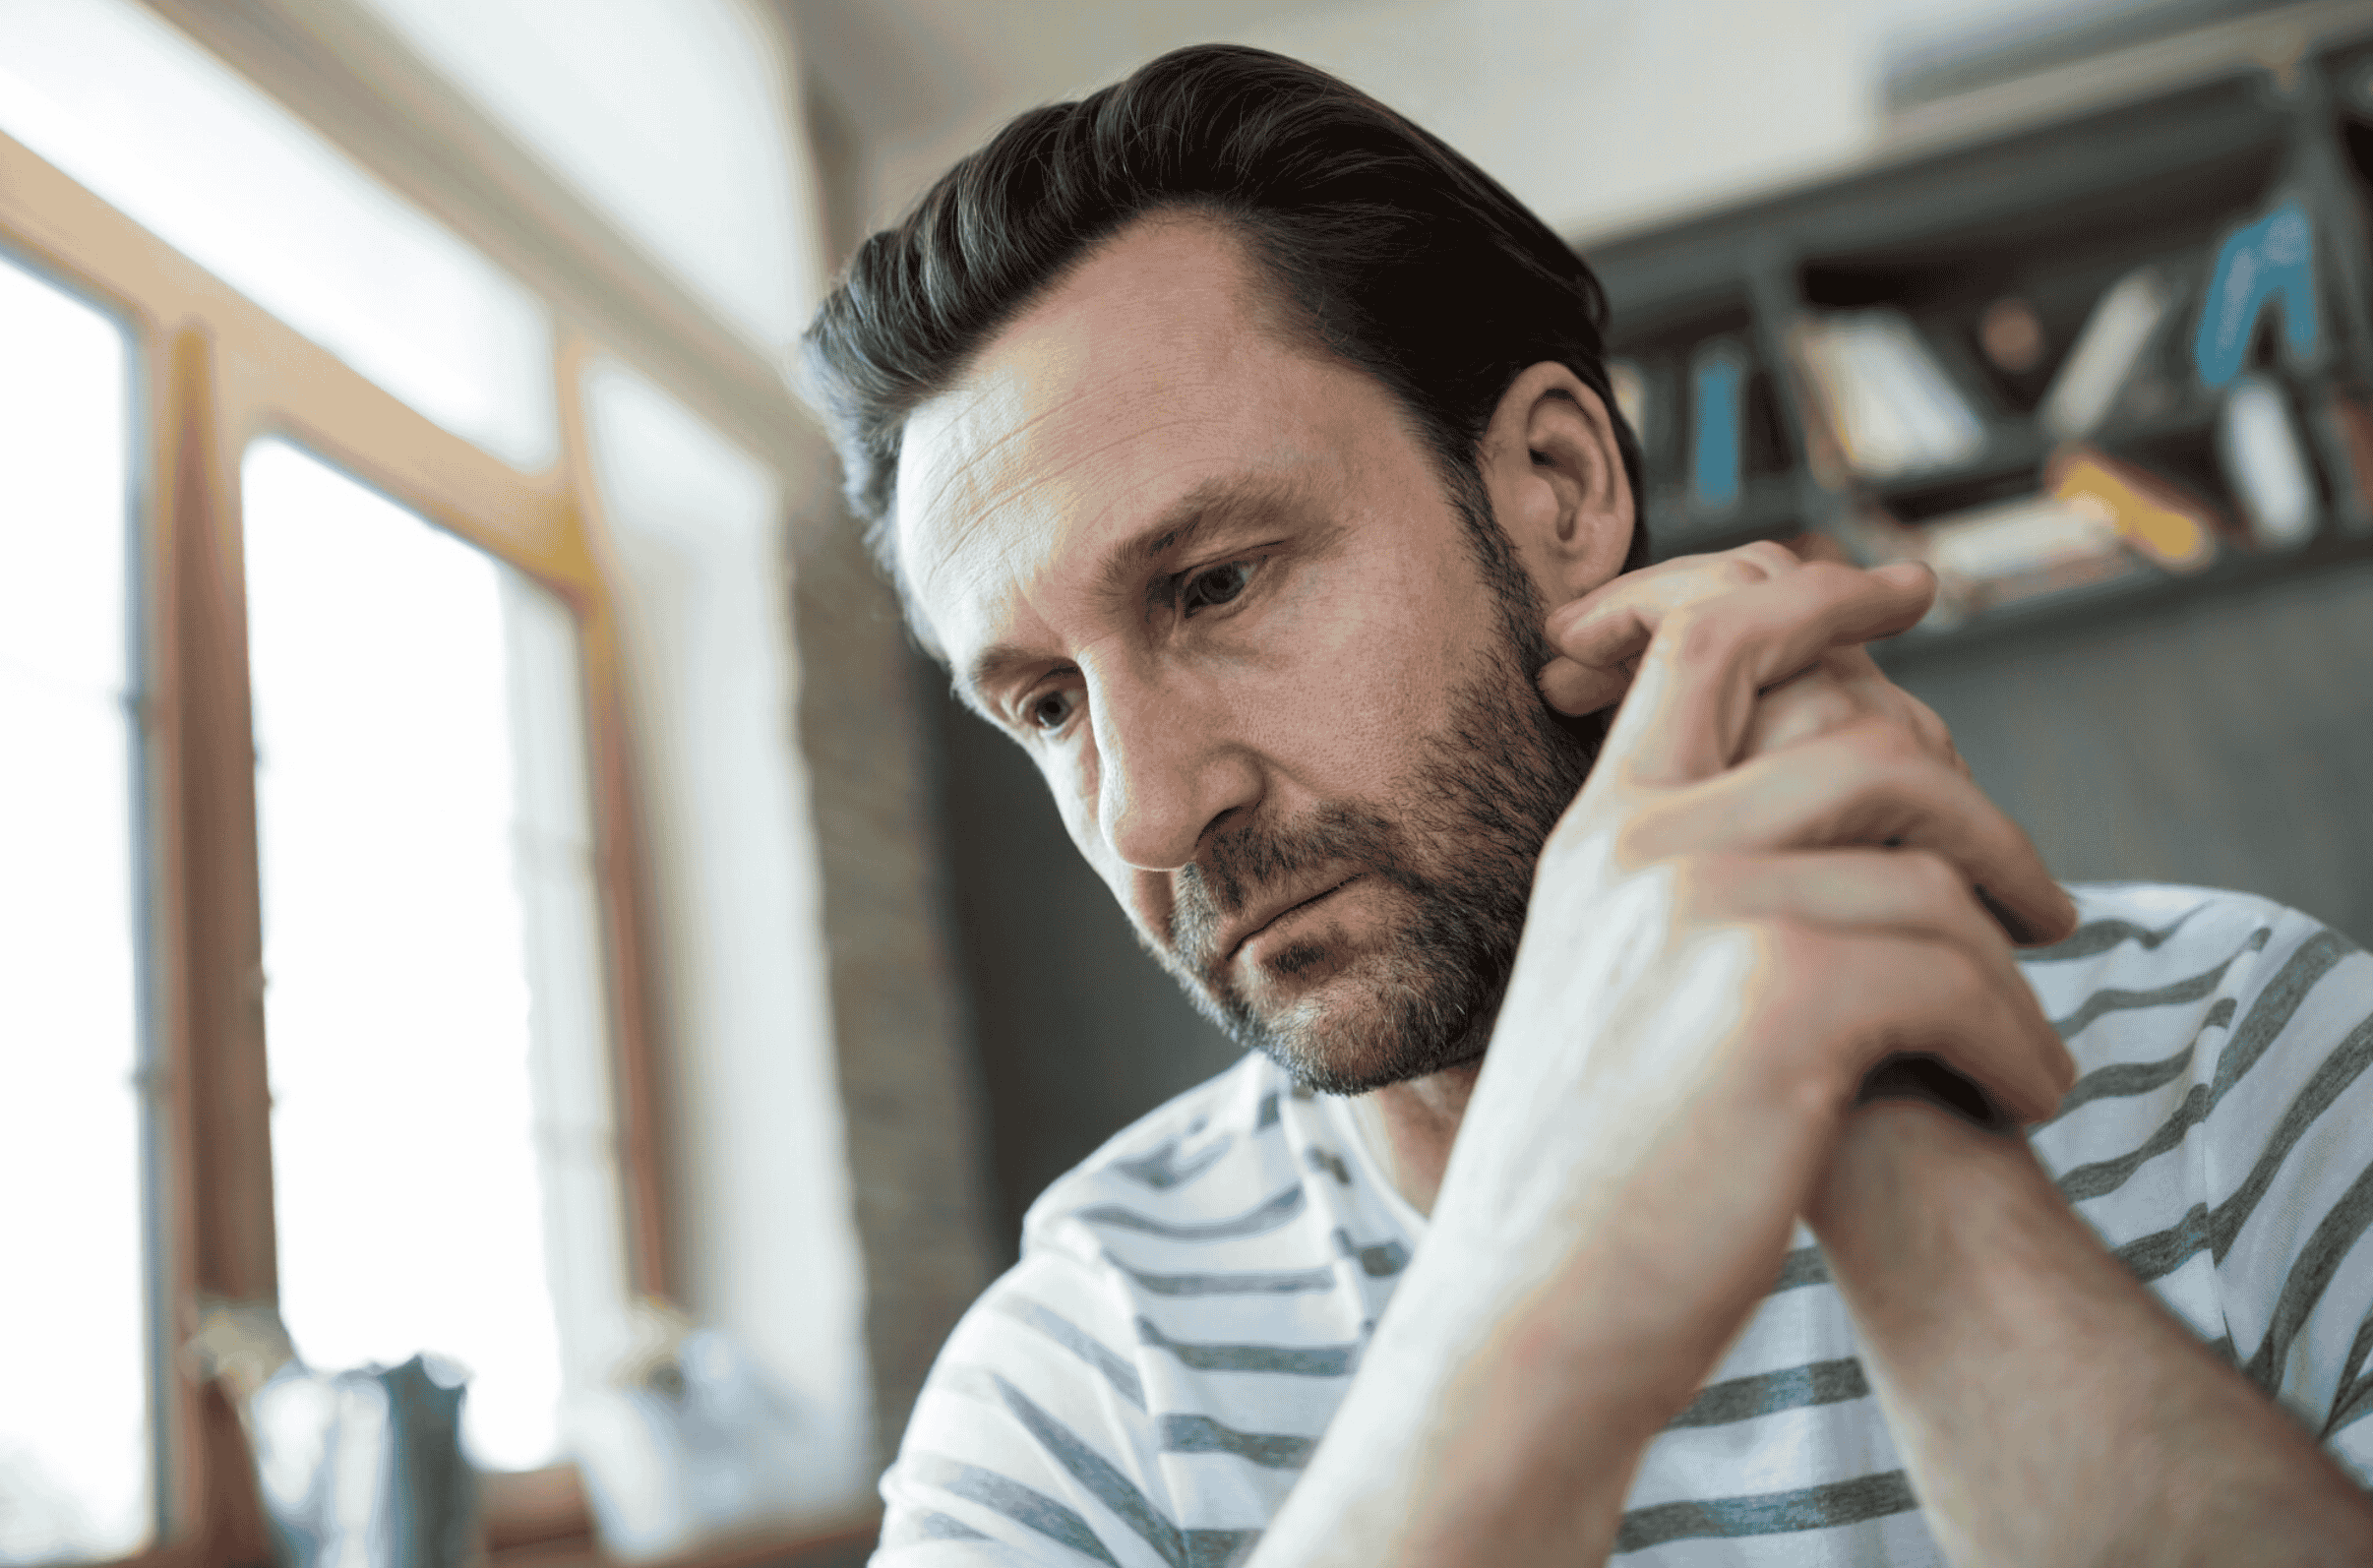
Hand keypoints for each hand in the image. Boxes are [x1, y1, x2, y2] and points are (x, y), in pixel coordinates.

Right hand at [1422, 557, 2077, 1447]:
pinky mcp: (1780, 991)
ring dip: (2014, 972)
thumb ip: (1686, 899)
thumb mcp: (1612, 997)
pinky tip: (2019, 1095)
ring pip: (1935, 875)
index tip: (1894, 589)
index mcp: (1596, 836)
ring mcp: (1704, 905)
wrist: (1531, 1318)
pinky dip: (2021, 1042)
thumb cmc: (1584, 1184)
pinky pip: (1964, 975)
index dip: (1813, 594)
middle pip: (1869, 739)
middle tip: (2046, 903)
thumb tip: (1838, 851)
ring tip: (2026, 1050)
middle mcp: (1643, 844)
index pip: (1707, 638)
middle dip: (1985, 813)